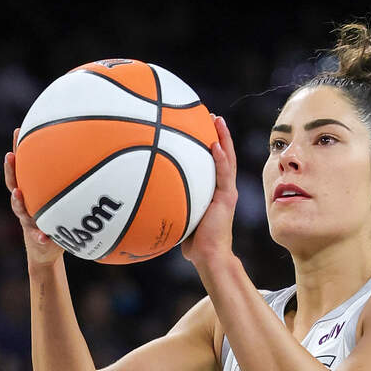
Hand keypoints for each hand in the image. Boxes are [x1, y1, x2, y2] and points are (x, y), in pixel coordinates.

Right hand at [5, 128, 64, 266]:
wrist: (46, 250)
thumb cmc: (58, 219)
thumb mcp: (64, 201)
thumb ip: (71, 185)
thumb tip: (96, 157)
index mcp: (31, 192)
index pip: (23, 167)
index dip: (19, 149)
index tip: (19, 130)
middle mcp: (25, 203)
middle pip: (12, 183)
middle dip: (10, 169)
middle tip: (10, 155)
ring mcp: (27, 221)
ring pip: (19, 209)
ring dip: (17, 201)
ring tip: (17, 194)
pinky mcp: (35, 238)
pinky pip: (37, 236)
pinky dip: (40, 236)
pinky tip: (43, 236)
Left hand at [182, 115, 237, 268]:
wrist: (209, 256)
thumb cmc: (192, 243)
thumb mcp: (179, 216)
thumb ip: (169, 202)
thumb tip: (143, 195)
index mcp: (213, 190)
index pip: (212, 161)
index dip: (209, 142)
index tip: (199, 124)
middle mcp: (222, 187)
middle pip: (222, 154)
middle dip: (217, 132)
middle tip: (209, 114)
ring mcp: (227, 191)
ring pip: (227, 158)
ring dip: (223, 137)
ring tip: (216, 119)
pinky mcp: (227, 198)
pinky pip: (223, 174)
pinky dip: (220, 159)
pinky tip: (214, 144)